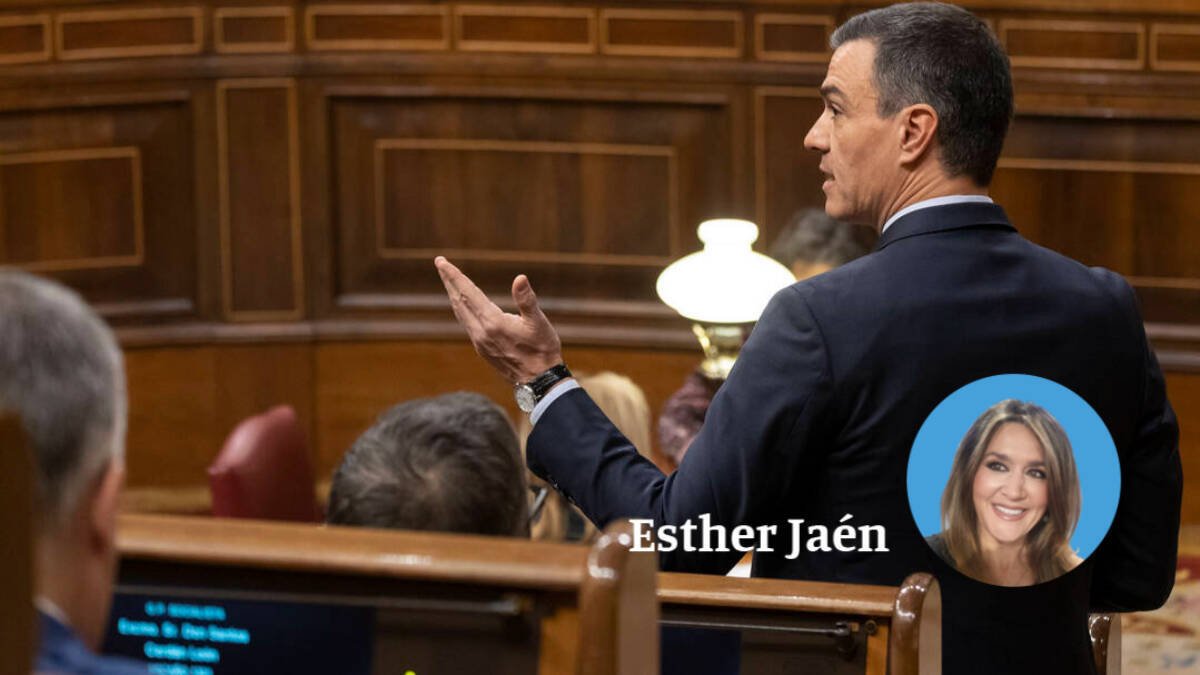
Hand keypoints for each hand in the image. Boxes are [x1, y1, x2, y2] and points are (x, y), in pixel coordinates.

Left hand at [435, 256, 562, 383]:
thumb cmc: (542, 350)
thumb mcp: (538, 323)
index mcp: (492, 323)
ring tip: (448, 281)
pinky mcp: (482, 349)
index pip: (467, 293)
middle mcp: (481, 332)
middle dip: (449, 281)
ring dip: (453, 294)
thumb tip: (519, 278)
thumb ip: (526, 300)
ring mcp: (479, 342)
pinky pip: (466, 323)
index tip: (442, 262)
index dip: (454, 276)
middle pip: (459, 301)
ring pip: (460, 313)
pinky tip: (462, 305)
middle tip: (440, 263)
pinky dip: (460, 308)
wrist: (539, 382)